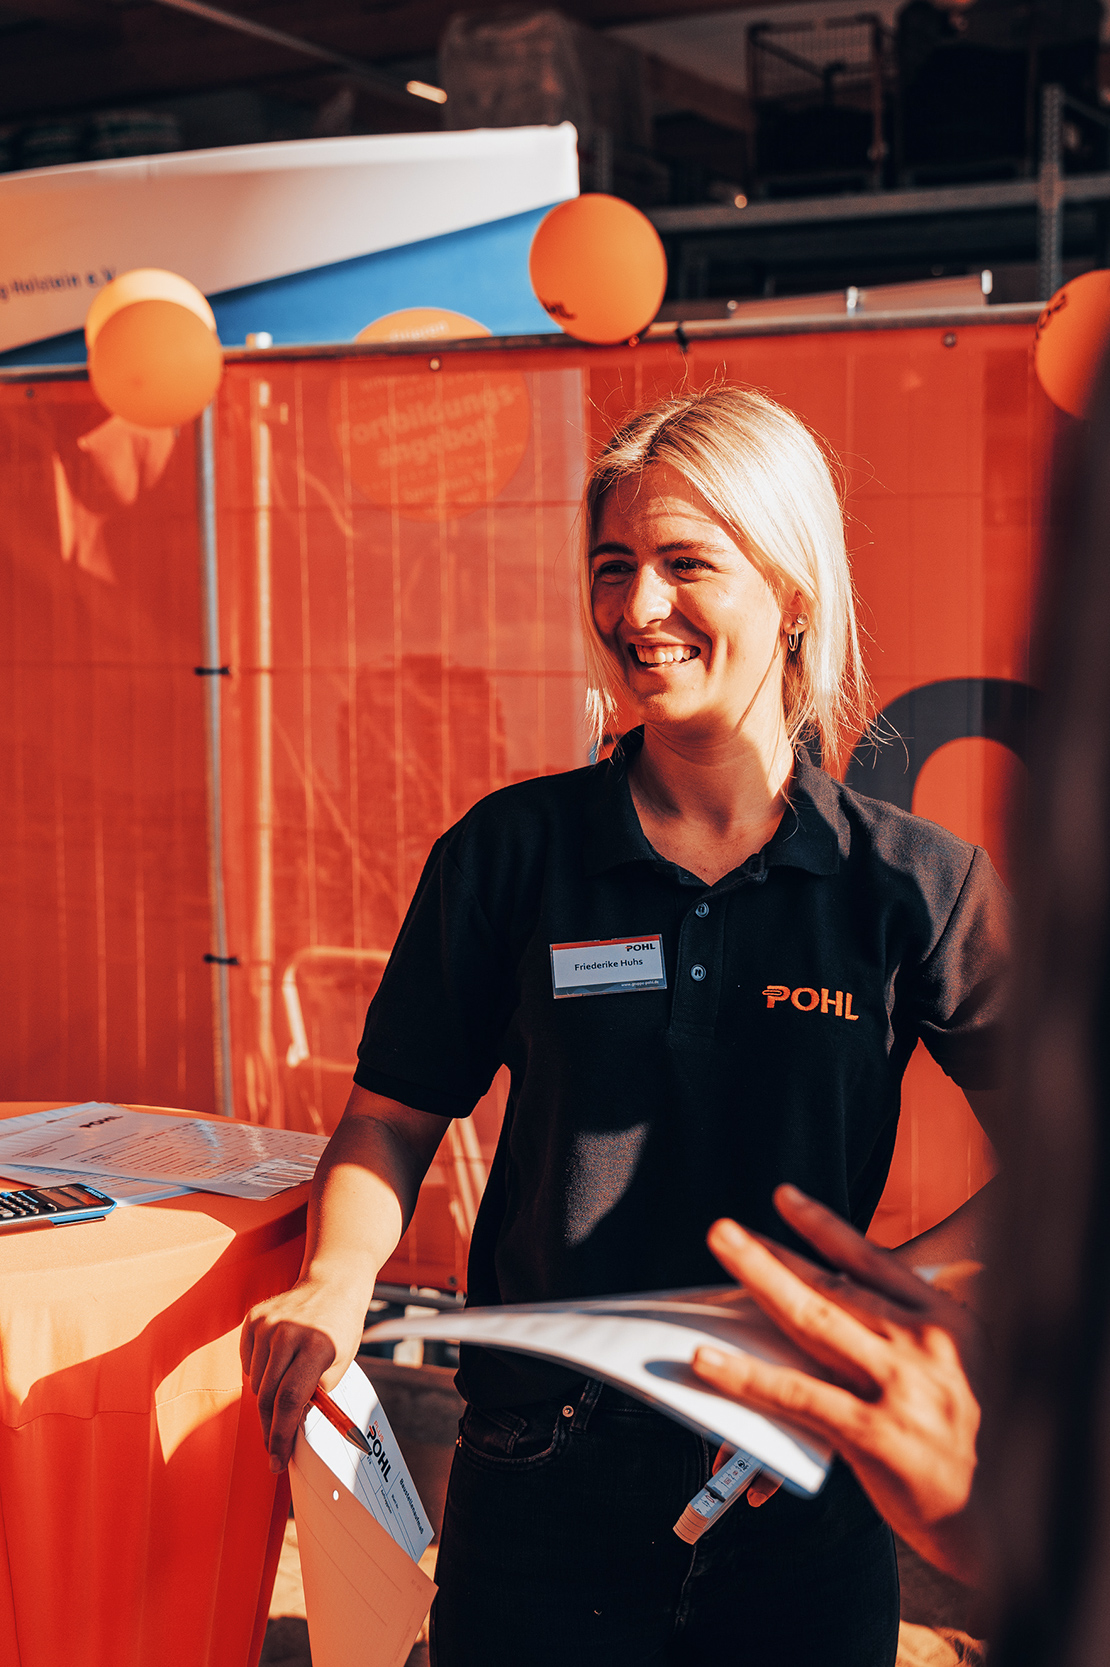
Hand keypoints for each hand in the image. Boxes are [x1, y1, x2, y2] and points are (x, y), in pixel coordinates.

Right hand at [239, 1277, 368, 1471]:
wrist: (331, 1283)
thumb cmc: (340, 1329)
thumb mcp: (339, 1365)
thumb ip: (315, 1397)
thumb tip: (291, 1429)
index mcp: (317, 1346)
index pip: (290, 1400)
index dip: (281, 1436)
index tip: (277, 1461)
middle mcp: (288, 1333)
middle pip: (268, 1397)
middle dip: (271, 1428)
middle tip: (275, 1448)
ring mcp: (267, 1325)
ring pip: (256, 1384)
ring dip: (267, 1399)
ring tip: (286, 1390)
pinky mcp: (253, 1320)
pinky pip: (248, 1364)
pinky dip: (259, 1374)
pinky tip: (277, 1364)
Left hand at [691, 1184, 987, 1583]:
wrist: (1008, 1520)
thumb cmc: (977, 1441)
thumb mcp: (965, 1368)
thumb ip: (917, 1331)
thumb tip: (852, 1297)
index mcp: (946, 1319)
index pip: (872, 1260)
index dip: (823, 1226)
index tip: (783, 1198)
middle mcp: (922, 1342)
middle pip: (831, 1284)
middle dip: (772, 1253)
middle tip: (723, 1230)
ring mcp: (899, 1386)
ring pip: (811, 1320)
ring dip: (758, 1281)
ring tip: (719, 1257)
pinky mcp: (875, 1435)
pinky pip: (798, 1396)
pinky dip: (748, 1375)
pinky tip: (709, 1360)